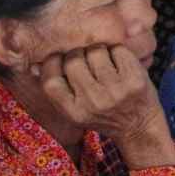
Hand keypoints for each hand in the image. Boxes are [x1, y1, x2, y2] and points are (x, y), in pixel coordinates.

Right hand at [37, 45, 174, 168]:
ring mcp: (115, 91)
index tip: (59, 58)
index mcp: (73, 112)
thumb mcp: (76, 111)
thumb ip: (58, 91)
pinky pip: (117, 49)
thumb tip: (35, 65)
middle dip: (77, 53)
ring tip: (103, 61)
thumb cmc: (103, 114)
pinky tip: (118, 62)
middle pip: (73, 60)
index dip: (51, 64)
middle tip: (85, 58)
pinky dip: (116, 51)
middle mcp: (93, 102)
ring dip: (98, 50)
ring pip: (96, 50)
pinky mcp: (134, 80)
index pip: (51, 82)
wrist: (139, 126)